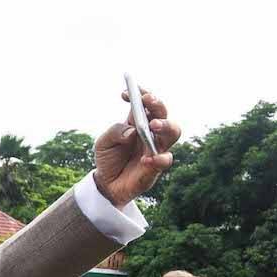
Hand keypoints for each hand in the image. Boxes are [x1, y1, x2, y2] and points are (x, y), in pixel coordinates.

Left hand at [94, 89, 181, 205]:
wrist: (106, 184)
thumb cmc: (108, 159)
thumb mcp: (103, 143)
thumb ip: (114, 132)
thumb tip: (131, 131)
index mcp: (138, 122)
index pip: (145, 104)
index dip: (140, 94)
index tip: (127, 92)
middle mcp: (152, 133)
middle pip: (163, 114)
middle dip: (157, 105)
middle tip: (148, 100)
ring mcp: (157, 148)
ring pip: (173, 133)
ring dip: (165, 125)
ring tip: (153, 125)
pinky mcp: (157, 167)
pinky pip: (165, 160)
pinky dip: (158, 158)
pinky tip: (146, 159)